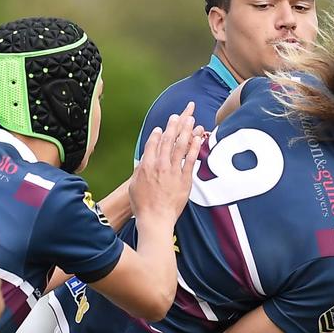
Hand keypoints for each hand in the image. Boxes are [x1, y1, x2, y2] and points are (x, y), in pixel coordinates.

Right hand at [129, 103, 203, 224]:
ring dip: (186, 131)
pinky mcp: (184, 178)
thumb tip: (143, 163)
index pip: (152, 144)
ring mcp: (173, 170)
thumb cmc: (143, 205)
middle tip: (179, 115)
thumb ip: (140, 171)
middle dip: (174, 126)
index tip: (161, 127)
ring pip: (180, 146)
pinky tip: (199, 138)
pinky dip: (195, 147)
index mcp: (145, 165)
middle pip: (168, 141)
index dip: (157, 134)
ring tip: (191, 120)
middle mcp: (159, 165)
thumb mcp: (134, 185)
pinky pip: (191, 159)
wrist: (155, 217)